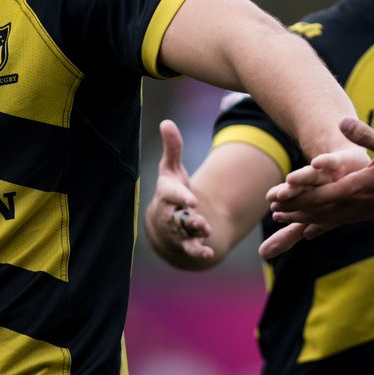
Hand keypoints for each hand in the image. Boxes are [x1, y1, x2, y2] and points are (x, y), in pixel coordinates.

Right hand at [145, 120, 213, 261]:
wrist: (164, 221)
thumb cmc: (170, 190)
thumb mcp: (171, 169)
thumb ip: (172, 148)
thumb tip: (166, 122)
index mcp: (167, 193)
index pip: (171, 194)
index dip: (180, 196)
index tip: (190, 199)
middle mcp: (169, 212)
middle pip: (176, 217)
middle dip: (187, 219)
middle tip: (199, 220)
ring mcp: (176, 229)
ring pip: (183, 233)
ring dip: (194, 234)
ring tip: (205, 231)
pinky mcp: (184, 242)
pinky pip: (190, 249)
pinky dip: (198, 252)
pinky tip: (209, 253)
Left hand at [258, 118, 373, 257]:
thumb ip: (366, 135)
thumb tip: (342, 120)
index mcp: (358, 189)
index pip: (320, 197)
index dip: (297, 200)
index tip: (278, 201)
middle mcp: (359, 206)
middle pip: (321, 212)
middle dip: (297, 212)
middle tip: (276, 214)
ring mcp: (369, 214)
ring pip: (333, 219)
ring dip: (310, 220)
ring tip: (291, 222)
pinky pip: (346, 222)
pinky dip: (329, 224)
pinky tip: (325, 227)